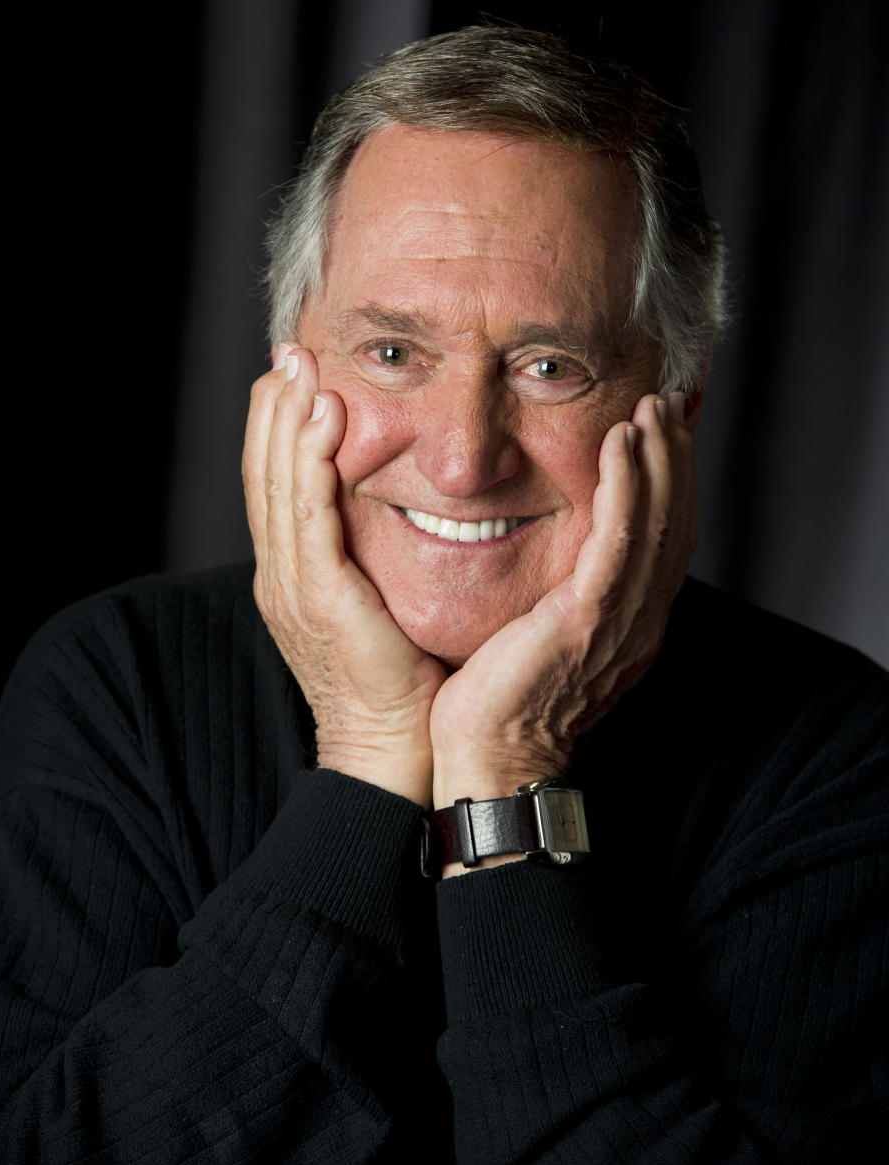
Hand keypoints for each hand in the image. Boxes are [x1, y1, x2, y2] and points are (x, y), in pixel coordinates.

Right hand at [243, 346, 445, 806]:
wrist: (394, 750)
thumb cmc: (397, 682)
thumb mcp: (374, 606)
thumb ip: (366, 557)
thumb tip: (387, 511)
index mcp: (292, 575)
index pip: (276, 485)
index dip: (278, 428)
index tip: (292, 376)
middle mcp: (281, 574)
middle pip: (265, 474)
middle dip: (274, 409)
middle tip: (286, 351)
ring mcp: (293, 585)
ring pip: (279, 485)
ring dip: (287, 421)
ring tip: (299, 368)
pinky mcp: (319, 597)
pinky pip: (309, 517)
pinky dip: (310, 462)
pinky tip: (322, 420)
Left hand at [429, 392, 696, 831]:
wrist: (489, 762)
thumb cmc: (501, 703)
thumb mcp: (543, 639)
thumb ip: (564, 598)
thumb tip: (554, 560)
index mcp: (630, 625)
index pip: (664, 539)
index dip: (667, 482)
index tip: (656, 433)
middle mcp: (639, 620)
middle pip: (675, 523)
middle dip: (673, 459)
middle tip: (664, 402)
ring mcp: (620, 621)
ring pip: (657, 523)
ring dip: (656, 460)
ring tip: (649, 409)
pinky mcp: (588, 618)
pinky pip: (620, 540)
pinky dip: (627, 488)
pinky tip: (620, 445)